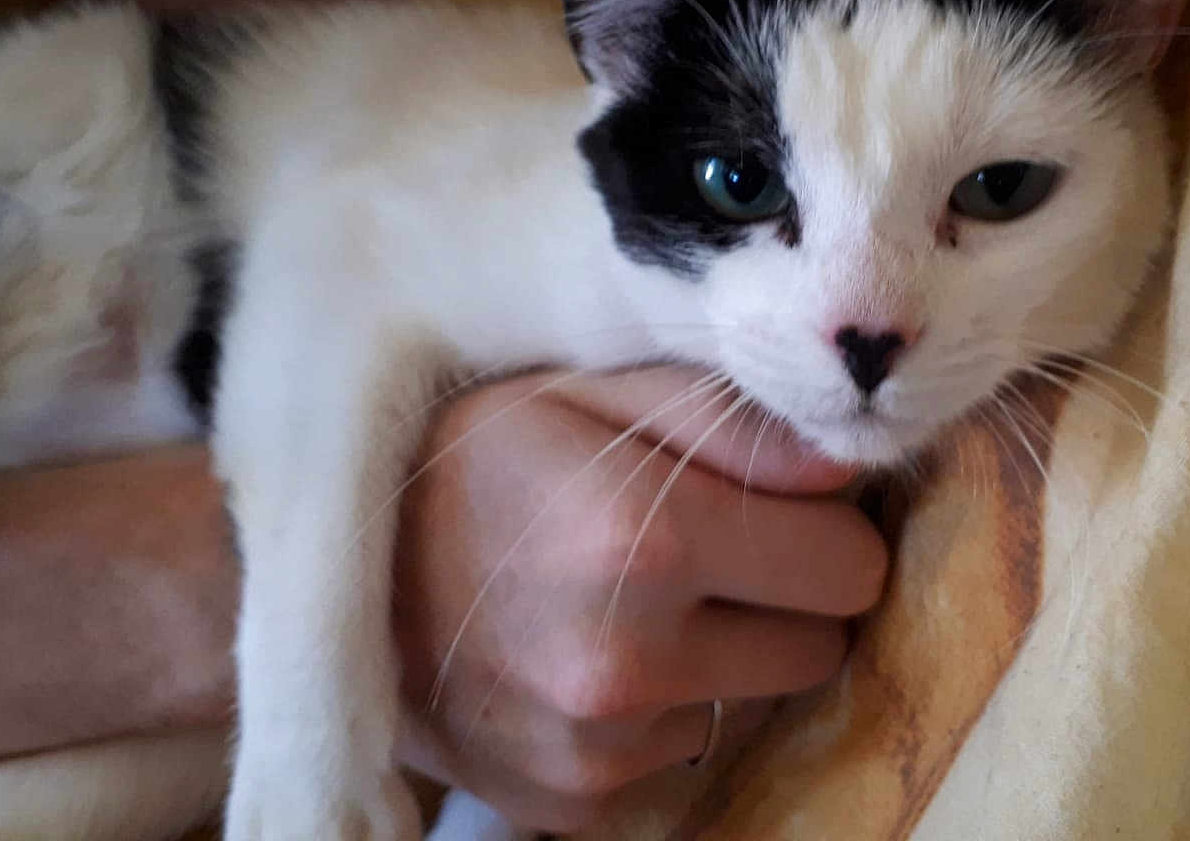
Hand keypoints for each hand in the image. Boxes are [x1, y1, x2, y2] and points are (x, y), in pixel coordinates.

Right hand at [392, 367, 886, 833]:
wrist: (341, 567)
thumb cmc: (477, 455)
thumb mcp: (591, 391)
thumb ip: (729, 422)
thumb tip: (848, 469)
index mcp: (645, 539)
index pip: (849, 565)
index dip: (822, 527)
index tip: (776, 506)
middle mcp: (627, 662)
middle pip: (820, 646)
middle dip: (787, 596)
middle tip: (712, 551)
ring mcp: (598, 750)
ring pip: (759, 703)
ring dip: (729, 655)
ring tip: (640, 599)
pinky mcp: (572, 803)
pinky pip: (687, 753)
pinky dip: (667, 707)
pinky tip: (597, 652)